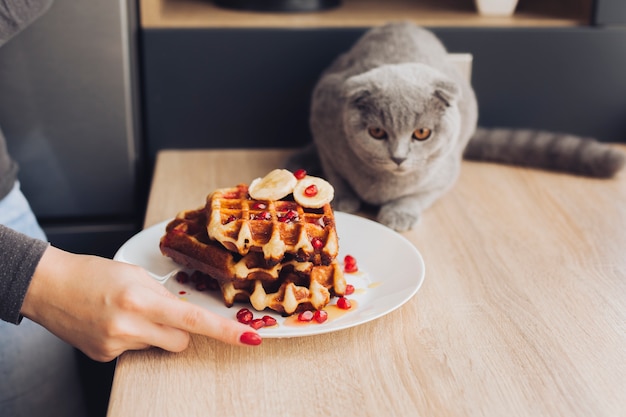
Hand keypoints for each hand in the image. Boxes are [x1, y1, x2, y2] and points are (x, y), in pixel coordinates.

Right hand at [21, 246, 260, 361]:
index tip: (251, 339)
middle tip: (158, 311)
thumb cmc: (93, 273)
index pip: (195, 321)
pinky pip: (136, 350)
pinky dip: (132, 338)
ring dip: (153, 332)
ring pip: (159, 346)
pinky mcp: (105, 356)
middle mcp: (130, 326)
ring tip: (126, 313)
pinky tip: (111, 322)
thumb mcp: (136, 275)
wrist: (49, 286)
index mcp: (141, 300)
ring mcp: (116, 345)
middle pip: (182, 341)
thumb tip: (186, 313)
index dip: (227, 332)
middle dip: (181, 329)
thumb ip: (164, 296)